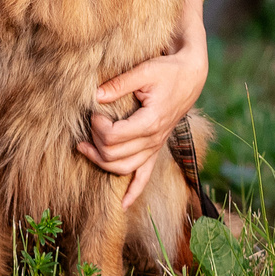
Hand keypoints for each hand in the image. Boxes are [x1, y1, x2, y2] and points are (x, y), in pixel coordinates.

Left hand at [77, 0, 208, 207]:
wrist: (191, 76)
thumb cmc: (168, 70)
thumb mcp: (144, 70)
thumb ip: (119, 84)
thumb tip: (96, 96)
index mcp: (151, 121)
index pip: (114, 137)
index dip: (98, 127)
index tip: (94, 113)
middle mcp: (154, 139)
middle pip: (114, 154)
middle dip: (94, 141)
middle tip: (89, 122)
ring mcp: (155, 146)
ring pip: (123, 168)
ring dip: (100, 161)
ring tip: (83, 147)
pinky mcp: (156, 148)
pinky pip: (144, 176)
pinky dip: (133, 191)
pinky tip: (123, 205)